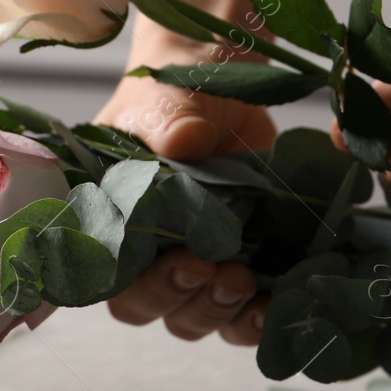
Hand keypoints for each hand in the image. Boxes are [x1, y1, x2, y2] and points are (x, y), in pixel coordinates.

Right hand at [95, 0, 331, 345]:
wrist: (220, 74)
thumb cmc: (176, 89)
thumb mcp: (166, 100)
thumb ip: (168, 125)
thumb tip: (183, 142)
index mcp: (111, 218)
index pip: (112, 280)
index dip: (147, 288)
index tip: (185, 264)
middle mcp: (146, 249)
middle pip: (156, 308)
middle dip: (190, 303)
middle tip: (223, 275)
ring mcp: (194, 256)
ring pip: (198, 316)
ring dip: (223, 314)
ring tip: (247, 286)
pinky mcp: (238, 255)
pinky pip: (242, 307)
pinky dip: (258, 316)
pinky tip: (278, 307)